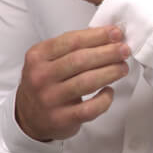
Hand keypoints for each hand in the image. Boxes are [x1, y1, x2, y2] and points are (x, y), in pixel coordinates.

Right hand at [15, 27, 130, 141]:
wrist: (28, 117)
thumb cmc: (46, 83)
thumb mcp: (48, 59)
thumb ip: (72, 47)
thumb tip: (108, 36)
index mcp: (38, 56)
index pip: (71, 41)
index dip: (97, 36)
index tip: (116, 33)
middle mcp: (41, 76)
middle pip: (81, 60)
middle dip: (108, 53)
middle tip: (124, 50)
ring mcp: (50, 99)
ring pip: (87, 82)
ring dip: (110, 72)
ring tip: (123, 68)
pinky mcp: (61, 118)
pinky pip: (89, 108)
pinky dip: (104, 99)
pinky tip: (109, 92)